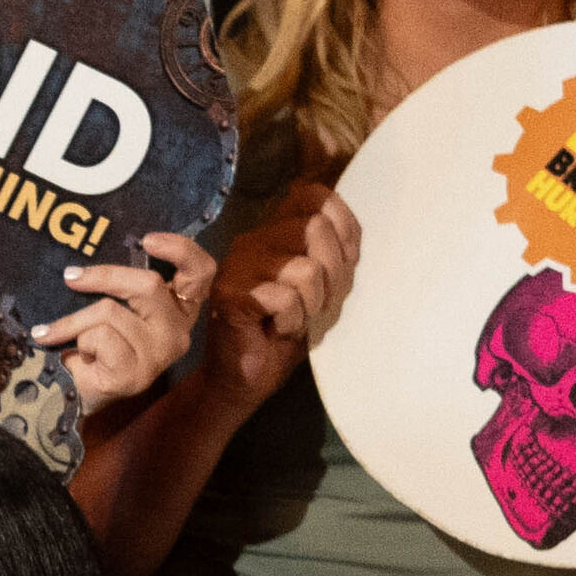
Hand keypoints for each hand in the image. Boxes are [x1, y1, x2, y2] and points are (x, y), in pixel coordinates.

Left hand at [39, 228, 215, 413]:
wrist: (83, 392)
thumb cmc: (100, 343)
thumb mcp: (118, 306)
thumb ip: (124, 284)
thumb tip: (93, 258)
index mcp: (181, 308)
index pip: (201, 272)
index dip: (182, 250)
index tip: (147, 239)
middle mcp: (179, 331)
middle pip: (148, 285)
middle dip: (103, 276)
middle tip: (70, 276)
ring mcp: (160, 355)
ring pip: (112, 311)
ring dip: (75, 320)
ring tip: (58, 331)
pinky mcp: (137, 374)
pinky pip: (99, 337)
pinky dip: (78, 341)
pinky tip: (79, 356)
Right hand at [202, 195, 359, 410]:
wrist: (247, 379)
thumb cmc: (287, 332)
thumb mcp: (328, 289)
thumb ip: (340, 255)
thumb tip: (346, 233)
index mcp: (276, 231)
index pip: (315, 196)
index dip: (341, 227)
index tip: (339, 268)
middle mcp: (254, 239)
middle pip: (316, 228)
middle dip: (331, 277)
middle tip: (312, 306)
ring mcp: (238, 263)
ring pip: (306, 269)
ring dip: (310, 306)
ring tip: (291, 320)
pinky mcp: (229, 292)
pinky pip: (285, 298)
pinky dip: (290, 322)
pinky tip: (274, 331)